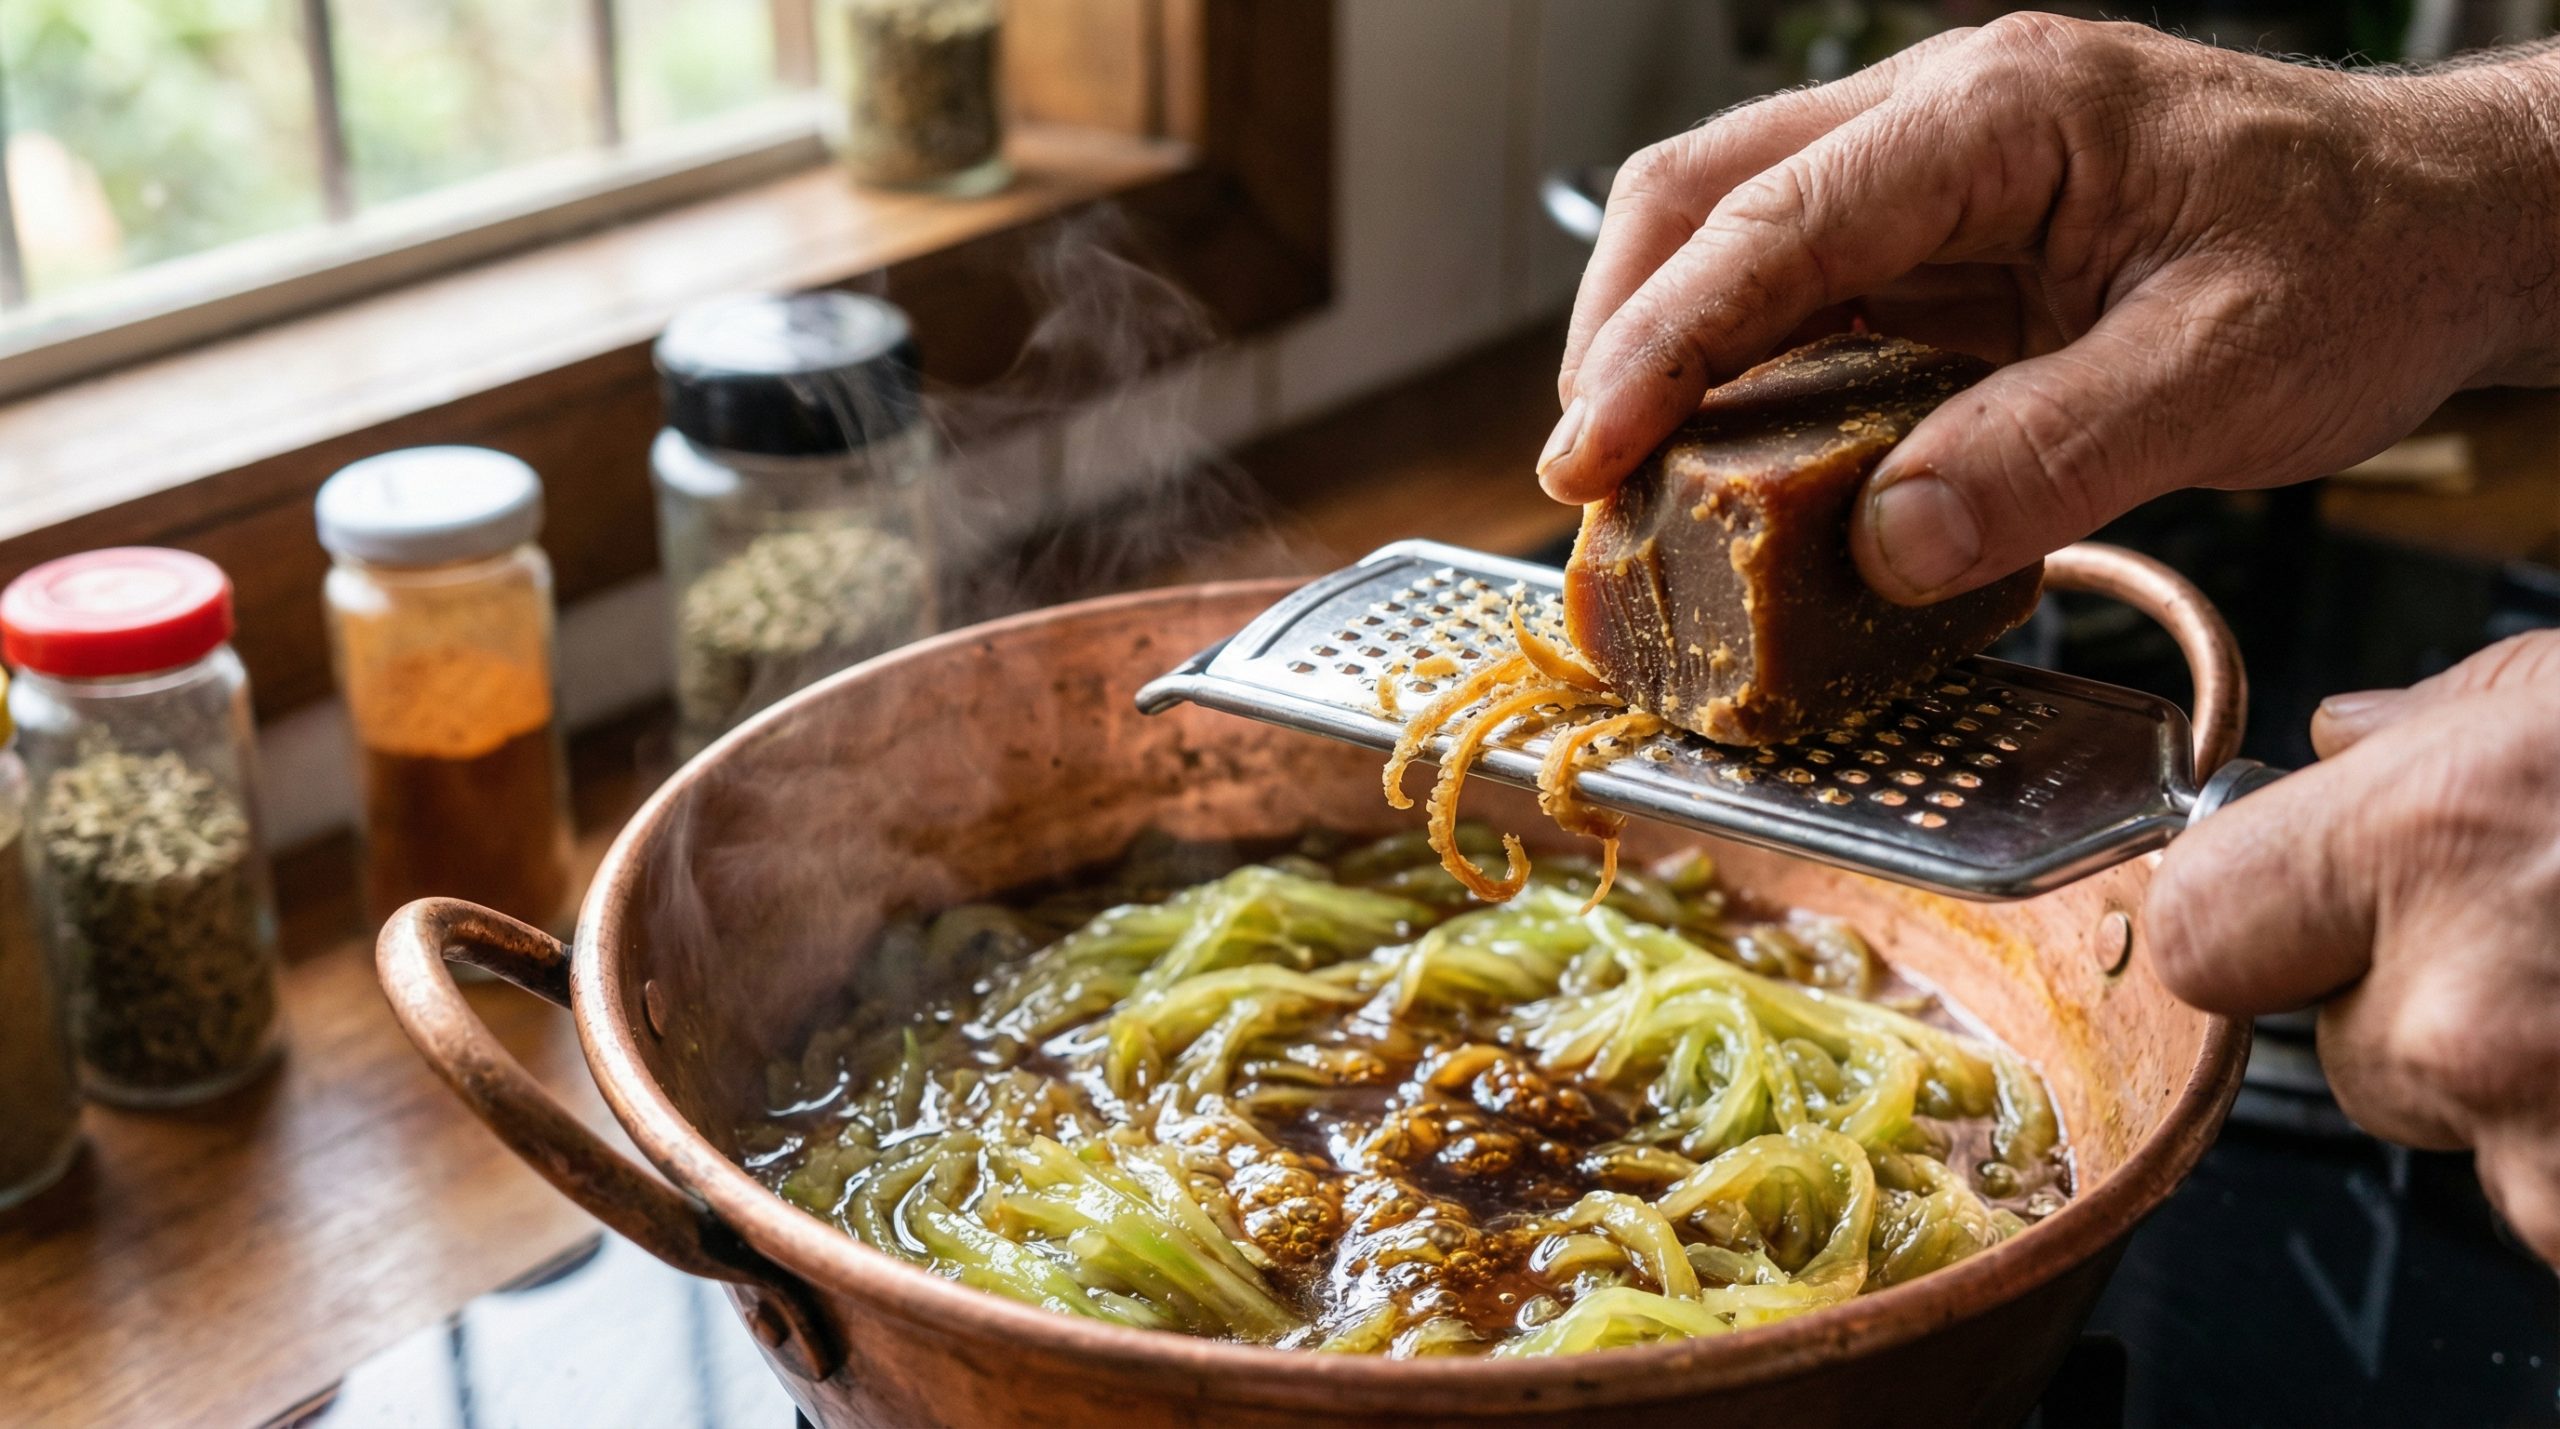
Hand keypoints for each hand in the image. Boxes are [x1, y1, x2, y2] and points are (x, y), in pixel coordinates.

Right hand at [1541, 15, 2559, 602]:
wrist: (2440, 226)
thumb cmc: (2360, 262)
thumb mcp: (2228, 373)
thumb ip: (2057, 455)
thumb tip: (1896, 543)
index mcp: (2004, 115)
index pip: (1778, 218)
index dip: (1660, 342)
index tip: (1588, 454)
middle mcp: (1943, 118)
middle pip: (1702, 193)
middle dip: (1620, 334)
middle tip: (1589, 480)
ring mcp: (1928, 171)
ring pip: (1728, 234)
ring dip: (1665, 354)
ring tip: (1637, 484)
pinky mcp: (1935, 238)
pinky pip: (1796, 291)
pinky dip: (1740, 376)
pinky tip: (1736, 460)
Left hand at [2148, 630, 2559, 1265]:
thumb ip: (2428, 731)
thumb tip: (2340, 746)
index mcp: (2424, 843)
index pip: (2192, 925)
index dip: (2239, 914)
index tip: (2287, 901)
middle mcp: (2456, 1009)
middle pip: (2332, 1046)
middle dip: (2410, 1004)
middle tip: (2535, 935)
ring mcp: (2534, 1131)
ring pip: (2447, 1125)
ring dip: (2511, 1084)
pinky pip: (2544, 1191)